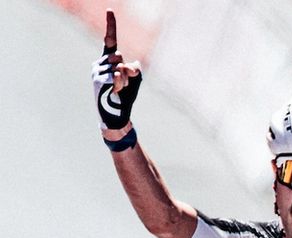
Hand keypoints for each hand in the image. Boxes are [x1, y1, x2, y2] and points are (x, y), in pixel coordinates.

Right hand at [91, 11, 141, 130]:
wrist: (116, 113)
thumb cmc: (126, 94)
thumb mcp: (135, 78)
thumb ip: (134, 67)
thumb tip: (128, 65)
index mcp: (108, 59)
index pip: (110, 39)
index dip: (111, 25)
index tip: (110, 10)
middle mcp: (99, 63)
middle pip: (119, 56)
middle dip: (127, 68)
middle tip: (124, 81)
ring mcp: (97, 72)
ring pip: (119, 67)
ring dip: (126, 79)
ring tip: (120, 88)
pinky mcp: (99, 81)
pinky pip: (118, 76)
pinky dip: (122, 84)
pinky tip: (117, 91)